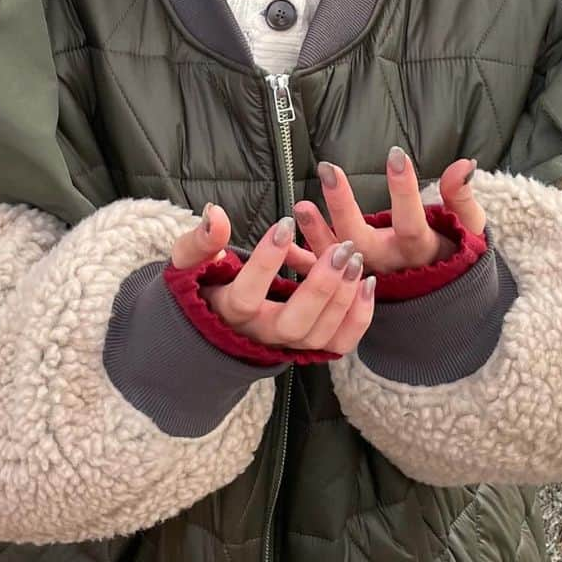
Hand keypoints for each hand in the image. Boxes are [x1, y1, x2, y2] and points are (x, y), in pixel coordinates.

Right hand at [170, 204, 374, 353]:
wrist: (215, 320)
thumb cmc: (204, 282)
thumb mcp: (192, 259)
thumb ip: (201, 241)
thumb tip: (216, 215)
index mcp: (228, 313)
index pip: (246, 297)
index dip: (265, 263)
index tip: (284, 224)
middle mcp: (260, 335)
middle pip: (292, 324)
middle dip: (320, 287)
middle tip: (341, 248)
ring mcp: (288, 344)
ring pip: (319, 335)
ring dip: (342, 298)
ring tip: (355, 258)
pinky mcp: (311, 346)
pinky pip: (339, 343)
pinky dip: (359, 318)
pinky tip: (369, 283)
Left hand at [291, 148, 486, 275]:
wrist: (440, 297)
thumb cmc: (454, 253)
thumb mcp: (467, 227)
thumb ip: (461, 197)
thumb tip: (464, 164)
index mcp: (420, 250)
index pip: (412, 220)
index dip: (404, 190)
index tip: (395, 154)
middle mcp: (389, 266)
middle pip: (363, 240)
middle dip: (343, 206)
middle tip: (329, 169)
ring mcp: (365, 275)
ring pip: (336, 257)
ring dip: (316, 232)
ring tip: (299, 205)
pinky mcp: (346, 283)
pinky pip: (319, 274)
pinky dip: (298, 259)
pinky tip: (281, 239)